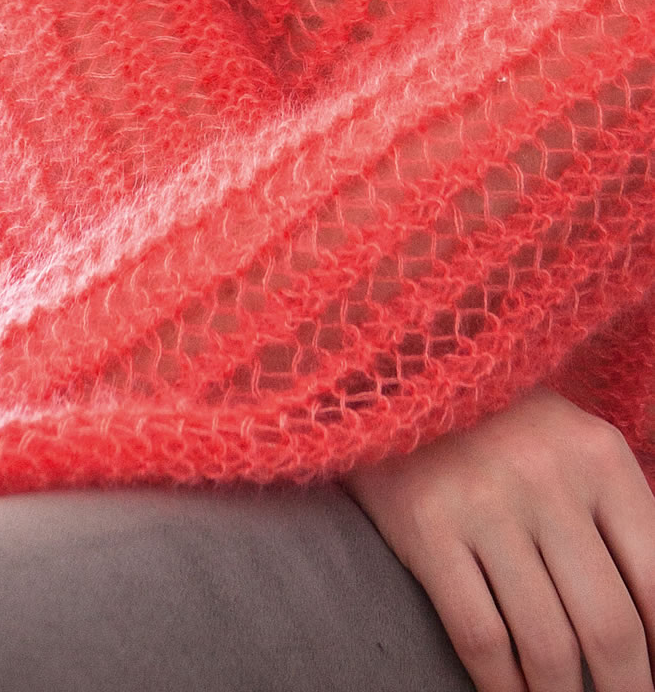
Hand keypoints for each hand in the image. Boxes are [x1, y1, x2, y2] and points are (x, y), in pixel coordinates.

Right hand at [339, 385, 654, 691]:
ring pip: (546, 644)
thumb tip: (652, 629)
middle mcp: (548, 477)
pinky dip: (502, 687)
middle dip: (623, 690)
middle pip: (607, 626)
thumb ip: (619, 520)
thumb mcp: (575, 447)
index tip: (653, 682)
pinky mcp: (427, 525)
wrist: (401, 371)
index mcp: (600, 456)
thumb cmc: (501, 423)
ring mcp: (484, 501)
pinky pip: (480, 636)